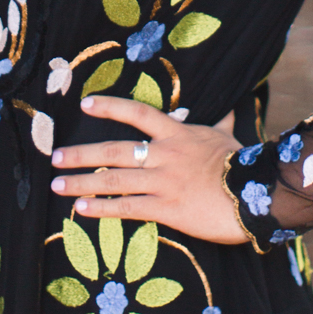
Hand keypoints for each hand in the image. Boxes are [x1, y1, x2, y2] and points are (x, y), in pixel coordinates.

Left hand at [51, 94, 246, 244]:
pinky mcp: (167, 209)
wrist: (257, 194)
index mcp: (177, 134)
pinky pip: (128, 207)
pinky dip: (103, 208)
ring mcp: (163, 182)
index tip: (86, 104)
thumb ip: (222, 124)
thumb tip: (232, 107)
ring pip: (114, 179)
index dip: (110, 107)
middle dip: (81, 154)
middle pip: (114, 150)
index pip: (138, 113)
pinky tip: (81, 210)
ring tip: (57, 185)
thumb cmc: (242, 166)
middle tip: (55, 157)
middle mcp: (164, 155)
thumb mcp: (227, 139)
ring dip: (82, 182)